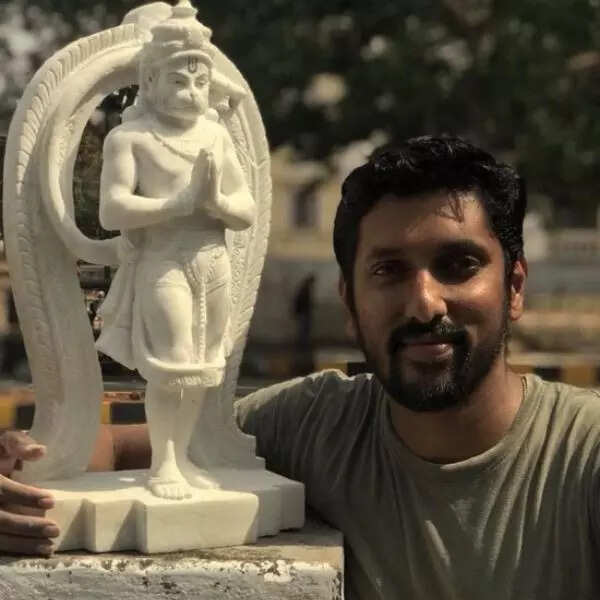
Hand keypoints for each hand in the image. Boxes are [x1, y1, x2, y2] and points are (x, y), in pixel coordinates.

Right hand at [0, 431, 58, 555]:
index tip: (51, 500)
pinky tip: (31, 553)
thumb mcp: (5, 441)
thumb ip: (20, 444)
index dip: (25, 496)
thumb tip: (41, 452)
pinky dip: (12, 550)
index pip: (3, 490)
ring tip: (48, 547)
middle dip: (27, 526)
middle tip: (55, 529)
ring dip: (21, 545)